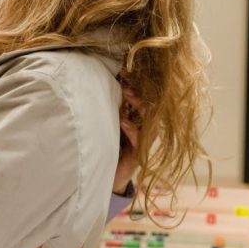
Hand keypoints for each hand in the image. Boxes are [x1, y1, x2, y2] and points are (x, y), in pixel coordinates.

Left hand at [114, 71, 145, 194]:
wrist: (113, 175)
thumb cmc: (112, 148)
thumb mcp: (111, 126)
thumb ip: (111, 110)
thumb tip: (99, 87)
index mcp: (140, 121)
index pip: (143, 98)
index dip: (135, 84)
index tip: (123, 72)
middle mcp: (146, 129)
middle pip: (150, 105)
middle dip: (137, 90)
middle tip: (125, 80)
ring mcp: (144, 142)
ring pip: (149, 120)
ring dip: (137, 105)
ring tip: (125, 94)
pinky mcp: (139, 155)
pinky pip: (140, 140)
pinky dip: (132, 130)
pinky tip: (122, 122)